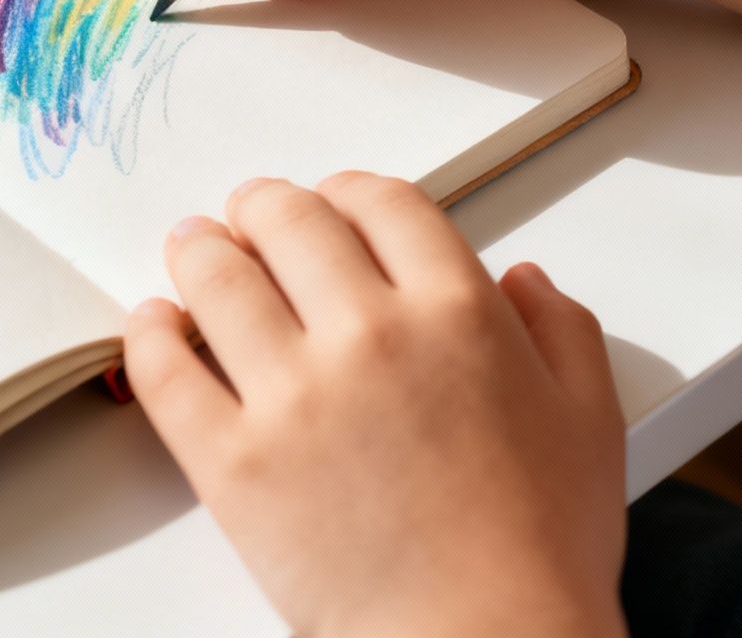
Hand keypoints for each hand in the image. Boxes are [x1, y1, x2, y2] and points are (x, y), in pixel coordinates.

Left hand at [125, 174, 627, 637]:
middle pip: (289, 222)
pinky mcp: (232, 457)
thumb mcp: (591, 421)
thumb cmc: (539, 549)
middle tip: (248, 216)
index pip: (382, 203)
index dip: (347, 191)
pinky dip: (151, 335)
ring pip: (216, 279)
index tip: (330, 201)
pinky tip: (153, 323)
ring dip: (199, 252)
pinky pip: (166, 371)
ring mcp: (292, 393)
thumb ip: (562, 332)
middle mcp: (369, 333)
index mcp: (457, 312)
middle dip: (262, 207)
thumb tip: (524, 280)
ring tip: (192, 249)